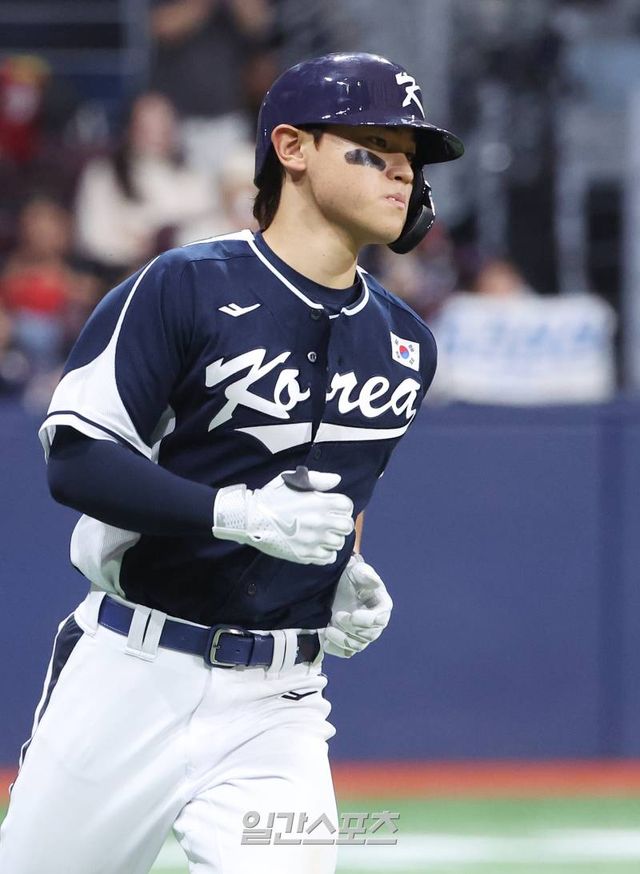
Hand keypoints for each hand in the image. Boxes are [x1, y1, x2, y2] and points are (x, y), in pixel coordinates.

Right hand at [212, 470, 353, 564]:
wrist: (251, 518)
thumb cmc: (271, 497)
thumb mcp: (291, 479)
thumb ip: (317, 479)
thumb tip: (337, 480)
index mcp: (319, 502)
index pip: (347, 506)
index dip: (341, 507)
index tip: (332, 509)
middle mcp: (320, 522)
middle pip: (347, 526)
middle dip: (340, 523)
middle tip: (329, 523)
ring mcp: (313, 540)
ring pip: (338, 543)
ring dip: (332, 538)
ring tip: (320, 534)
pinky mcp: (305, 554)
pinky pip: (328, 557)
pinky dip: (325, 553)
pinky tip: (315, 545)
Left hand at [322, 554, 392, 656]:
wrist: (336, 586)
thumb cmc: (351, 577)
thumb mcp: (357, 570)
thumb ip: (365, 573)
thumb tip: (374, 581)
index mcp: (382, 606)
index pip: (380, 620)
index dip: (367, 620)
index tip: (353, 615)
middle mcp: (375, 624)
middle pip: (368, 635)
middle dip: (351, 628)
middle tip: (337, 615)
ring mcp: (362, 635)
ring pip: (357, 646)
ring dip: (342, 640)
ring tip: (327, 629)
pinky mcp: (349, 641)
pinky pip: (345, 652)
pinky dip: (335, 649)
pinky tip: (325, 639)